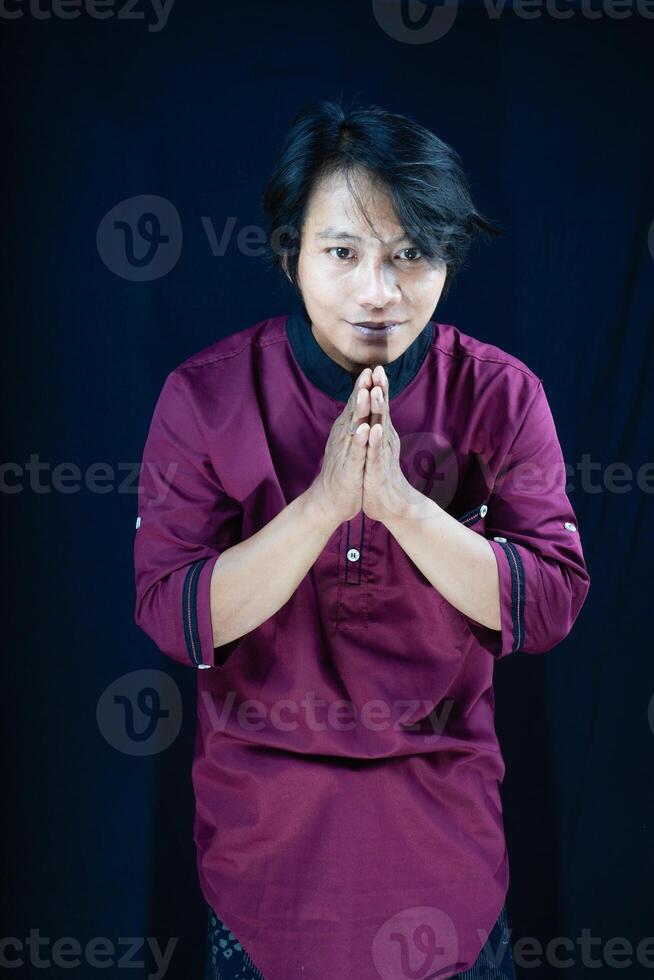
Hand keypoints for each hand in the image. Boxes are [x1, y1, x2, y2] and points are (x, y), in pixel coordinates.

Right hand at [307, 366, 373, 526]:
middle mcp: (344, 437)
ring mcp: (346, 452)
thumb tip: (360, 403)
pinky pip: (356, 452)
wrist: (329, 501)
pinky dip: (361, 440)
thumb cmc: (344, 471)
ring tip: (365, 392)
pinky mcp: (349, 469)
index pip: (357, 404)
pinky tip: (366, 429)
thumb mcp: (351, 443)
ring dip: (359, 410)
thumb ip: (355, 422)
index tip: (374, 367)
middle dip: (362, 390)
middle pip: (354, 410)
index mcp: (348, 430)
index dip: (365, 386)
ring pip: (354, 427)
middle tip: (369, 371)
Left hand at [362, 365, 420, 524]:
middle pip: (383, 411)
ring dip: (379, 410)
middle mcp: (385, 440)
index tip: (375, 366)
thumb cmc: (381, 474)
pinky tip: (374, 429)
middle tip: (379, 369)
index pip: (380, 407)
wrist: (391, 505)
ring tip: (376, 391)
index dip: (378, 387)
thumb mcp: (377, 447)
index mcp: (382, 434)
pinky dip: (374, 441)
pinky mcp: (378, 470)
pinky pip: (376, 453)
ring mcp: (382, 454)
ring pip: (380, 428)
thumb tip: (377, 410)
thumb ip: (377, 428)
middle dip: (380, 390)